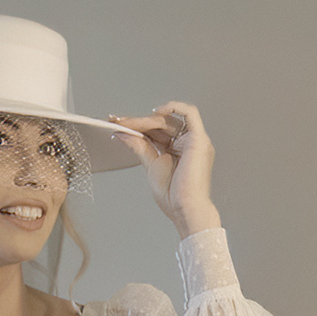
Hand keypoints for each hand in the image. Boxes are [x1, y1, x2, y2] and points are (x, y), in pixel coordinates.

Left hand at [111, 102, 220, 238]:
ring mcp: (195, 140)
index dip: (137, 126)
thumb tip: (123, 133)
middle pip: (161, 124)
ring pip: (169, 119)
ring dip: (146, 119)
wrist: (185, 208)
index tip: (118, 124)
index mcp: (178, 150)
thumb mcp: (151, 165)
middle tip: (118, 122)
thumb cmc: (173, 195)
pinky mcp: (198, 139)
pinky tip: (155, 112)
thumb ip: (140, 147)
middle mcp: (188, 143)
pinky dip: (173, 107)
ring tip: (128, 123)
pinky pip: (189, 113)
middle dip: (137, 122)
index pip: (156, 131)